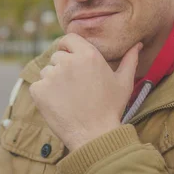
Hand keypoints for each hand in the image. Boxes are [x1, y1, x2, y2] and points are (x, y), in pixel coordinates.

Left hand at [29, 33, 141, 150]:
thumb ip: (130, 60)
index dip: (68, 47)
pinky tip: (58, 105)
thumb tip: (137, 44)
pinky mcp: (39, 90)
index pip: (68, 38)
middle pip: (57, 56)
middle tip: (74, 86)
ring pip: (46, 71)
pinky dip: (43, 94)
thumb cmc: (110, 108)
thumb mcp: (124, 82)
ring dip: (53, 81)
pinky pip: (37, 86)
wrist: (94, 135)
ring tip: (68, 98)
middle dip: (63, 67)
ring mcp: (51, 75)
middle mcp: (68, 61)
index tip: (72, 59)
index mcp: (88, 54)